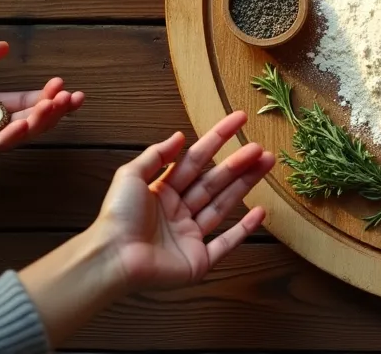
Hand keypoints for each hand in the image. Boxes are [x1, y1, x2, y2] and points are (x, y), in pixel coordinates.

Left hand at [0, 38, 83, 151]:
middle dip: (53, 111)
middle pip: (24, 121)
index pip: (19, 102)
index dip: (43, 97)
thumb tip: (5, 47)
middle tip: (74, 97)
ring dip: (39, 123)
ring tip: (58, 106)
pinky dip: (10, 137)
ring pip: (12, 135)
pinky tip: (27, 123)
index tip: (64, 86)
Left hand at [91, 112, 273, 289]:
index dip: (217, 139)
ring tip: (266, 165)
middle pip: (214, 182)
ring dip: (245, 185)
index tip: (238, 120)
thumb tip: (180, 136)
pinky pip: (225, 243)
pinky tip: (261, 212)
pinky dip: (244, 230)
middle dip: (238, 164)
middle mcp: (179, 213)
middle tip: (260, 148)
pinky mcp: (199, 261)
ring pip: (223, 206)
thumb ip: (156, 155)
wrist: (114, 258)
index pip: (196, 159)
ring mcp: (190, 237)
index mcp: (163, 192)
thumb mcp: (131, 176)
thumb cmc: (118, 217)